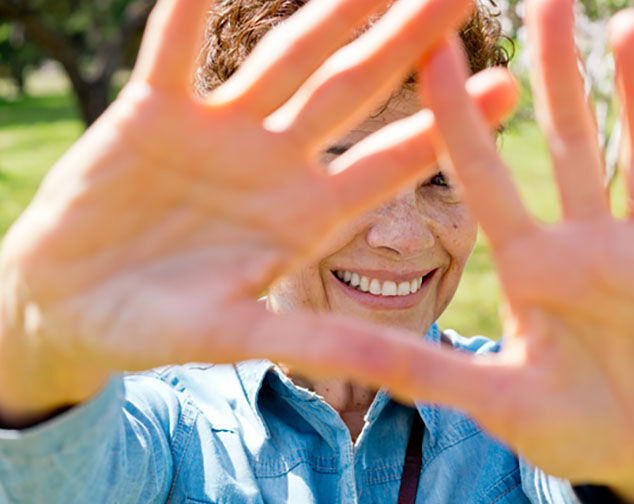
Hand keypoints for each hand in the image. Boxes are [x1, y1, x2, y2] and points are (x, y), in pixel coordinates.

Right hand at [0, 0, 517, 425]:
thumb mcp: (240, 337)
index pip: (395, 161)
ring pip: (285, 57)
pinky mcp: (152, 112)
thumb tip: (401, 367)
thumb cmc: (161, 327)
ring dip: (330, 11)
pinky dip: (193, 13)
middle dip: (406, 42)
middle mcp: (278, 161)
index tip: (510, 87)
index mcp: (311, 215)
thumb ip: (317, 344)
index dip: (451, 125)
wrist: (70, 308)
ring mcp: (219, 131)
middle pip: (355, 91)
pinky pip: (176, 51)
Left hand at [409, 3, 633, 501]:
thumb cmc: (558, 427)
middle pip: (570, 143)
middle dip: (558, 74)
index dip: (456, 118)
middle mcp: (587, 243)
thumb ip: (416, 368)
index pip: (486, 177)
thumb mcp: (490, 399)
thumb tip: (315, 347)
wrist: (633, 452)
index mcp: (530, 266)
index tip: (429, 48)